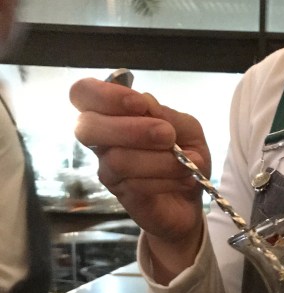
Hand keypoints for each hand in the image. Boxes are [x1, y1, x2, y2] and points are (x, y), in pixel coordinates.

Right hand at [70, 77, 210, 278]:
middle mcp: (103, 140)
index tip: (139, 104)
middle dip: (129, 128)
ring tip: (187, 162)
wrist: (192, 199)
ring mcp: (108, 168)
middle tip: (167, 135)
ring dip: (160, 159)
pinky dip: (166, 179)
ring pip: (116, 159)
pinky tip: (185, 179)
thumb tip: (145, 102)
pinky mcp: (120, 194)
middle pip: (86, 127)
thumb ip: (168, 114)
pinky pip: (134, 184)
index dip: (103, 95)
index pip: (82, 93)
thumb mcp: (187, 129)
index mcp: (113, 113)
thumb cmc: (185, 156)